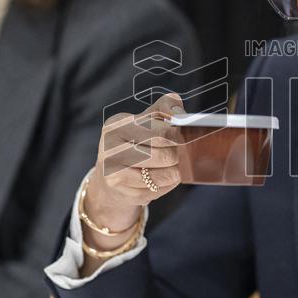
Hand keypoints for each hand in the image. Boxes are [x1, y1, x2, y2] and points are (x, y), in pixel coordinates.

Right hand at [82, 93, 184, 257]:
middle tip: (187, 153)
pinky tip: (165, 177)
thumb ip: (164, 107)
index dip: (179, 136)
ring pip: (160, 176)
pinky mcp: (120, 190)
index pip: (159, 132)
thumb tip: (180, 113)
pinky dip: (167, 184)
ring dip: (176, 172)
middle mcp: (109, 146)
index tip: (188, 137)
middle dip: (179, 156)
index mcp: (116, 124)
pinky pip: (155, 189)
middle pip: (161, 155)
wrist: (110, 172)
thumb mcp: (145, 118)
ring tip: (179, 165)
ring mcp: (112, 170)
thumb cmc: (135, 140)